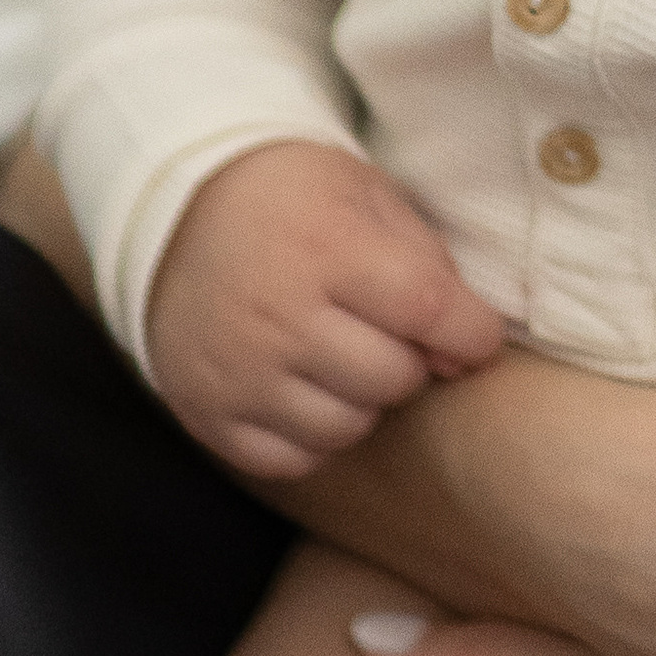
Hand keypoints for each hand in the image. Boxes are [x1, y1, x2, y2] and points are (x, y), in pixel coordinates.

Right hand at [149, 141, 506, 479]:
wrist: (179, 208)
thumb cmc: (295, 198)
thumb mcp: (369, 195)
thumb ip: (429, 265)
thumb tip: (465, 353)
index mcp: (327, 247)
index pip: (428, 310)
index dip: (471, 332)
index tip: (475, 335)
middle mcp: (279, 315)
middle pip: (393, 378)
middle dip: (412, 360)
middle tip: (390, 333)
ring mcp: (239, 371)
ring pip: (347, 428)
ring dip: (365, 400)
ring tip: (348, 359)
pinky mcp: (207, 413)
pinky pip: (292, 459)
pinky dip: (314, 436)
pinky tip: (309, 391)